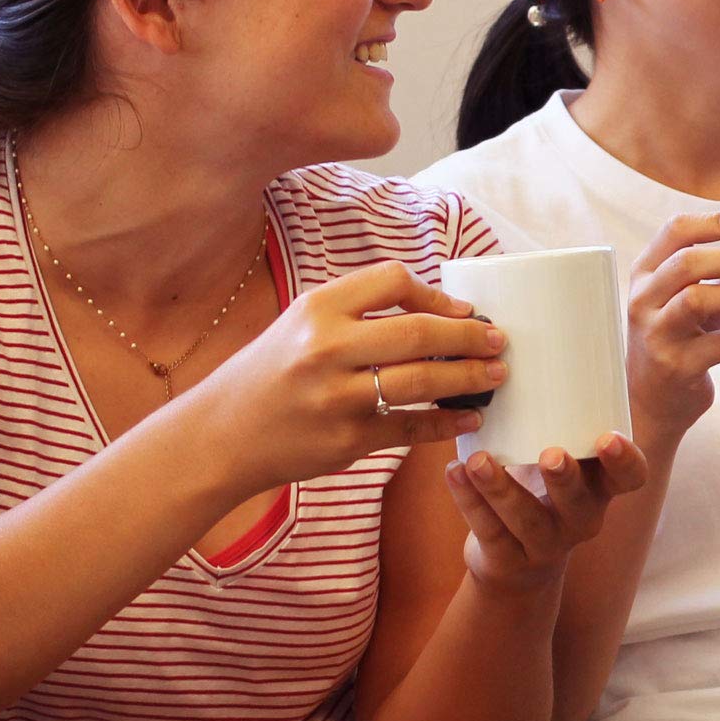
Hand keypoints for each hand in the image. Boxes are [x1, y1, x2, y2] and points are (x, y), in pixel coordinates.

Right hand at [194, 261, 506, 491]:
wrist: (219, 435)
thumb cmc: (269, 374)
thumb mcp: (300, 324)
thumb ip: (356, 311)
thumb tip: (434, 307)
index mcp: (318, 308)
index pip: (393, 280)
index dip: (436, 293)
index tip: (464, 308)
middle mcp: (327, 348)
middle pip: (420, 332)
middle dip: (470, 335)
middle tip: (500, 340)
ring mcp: (338, 396)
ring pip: (423, 380)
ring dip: (469, 377)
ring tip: (496, 375)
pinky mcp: (347, 440)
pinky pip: (412, 427)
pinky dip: (447, 422)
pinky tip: (470, 417)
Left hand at [443, 434, 648, 594]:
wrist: (515, 569)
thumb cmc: (543, 497)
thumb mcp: (565, 470)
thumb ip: (562, 428)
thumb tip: (546, 343)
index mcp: (600, 492)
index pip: (630, 480)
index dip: (625, 462)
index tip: (609, 438)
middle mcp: (579, 523)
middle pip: (578, 505)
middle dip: (566, 479)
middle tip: (552, 454)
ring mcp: (543, 546)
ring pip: (525, 519)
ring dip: (502, 488)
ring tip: (478, 461)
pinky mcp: (505, 560)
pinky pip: (487, 530)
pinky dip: (468, 500)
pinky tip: (453, 472)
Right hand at [623, 211, 719, 444]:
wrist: (651, 400)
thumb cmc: (678, 337)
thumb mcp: (686, 298)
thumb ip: (715, 271)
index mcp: (645, 273)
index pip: (677, 231)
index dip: (719, 221)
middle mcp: (644, 300)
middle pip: (688, 262)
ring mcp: (658, 334)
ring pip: (699, 299)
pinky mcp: (679, 366)